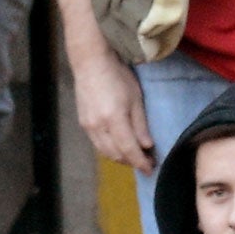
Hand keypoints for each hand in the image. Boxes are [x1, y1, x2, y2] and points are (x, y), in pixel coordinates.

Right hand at [70, 49, 154, 173]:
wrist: (91, 64)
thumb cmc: (117, 76)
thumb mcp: (135, 98)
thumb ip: (140, 124)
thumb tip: (147, 146)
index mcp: (114, 119)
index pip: (129, 149)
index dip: (140, 162)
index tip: (150, 168)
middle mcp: (98, 127)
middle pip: (116, 154)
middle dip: (131, 162)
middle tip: (146, 162)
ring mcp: (88, 127)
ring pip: (105, 152)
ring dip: (120, 158)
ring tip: (134, 156)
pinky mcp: (83, 125)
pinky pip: (98, 145)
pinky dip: (110, 150)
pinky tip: (119, 146)